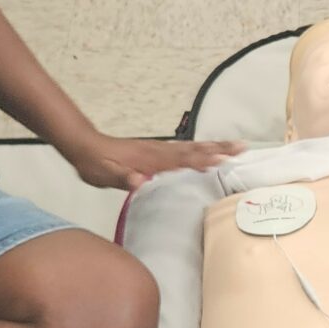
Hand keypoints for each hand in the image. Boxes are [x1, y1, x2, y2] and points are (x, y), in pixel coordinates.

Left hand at [70, 131, 244, 190]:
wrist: (85, 147)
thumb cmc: (96, 164)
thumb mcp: (104, 174)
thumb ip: (122, 177)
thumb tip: (138, 181)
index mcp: (151, 159)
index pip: (182, 158)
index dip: (202, 158)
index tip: (224, 157)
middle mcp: (159, 151)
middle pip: (194, 149)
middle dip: (219, 148)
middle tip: (243, 146)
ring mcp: (159, 149)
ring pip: (192, 147)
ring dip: (214, 146)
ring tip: (236, 146)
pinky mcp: (156, 151)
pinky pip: (184, 150)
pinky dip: (200, 149)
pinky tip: (208, 152)